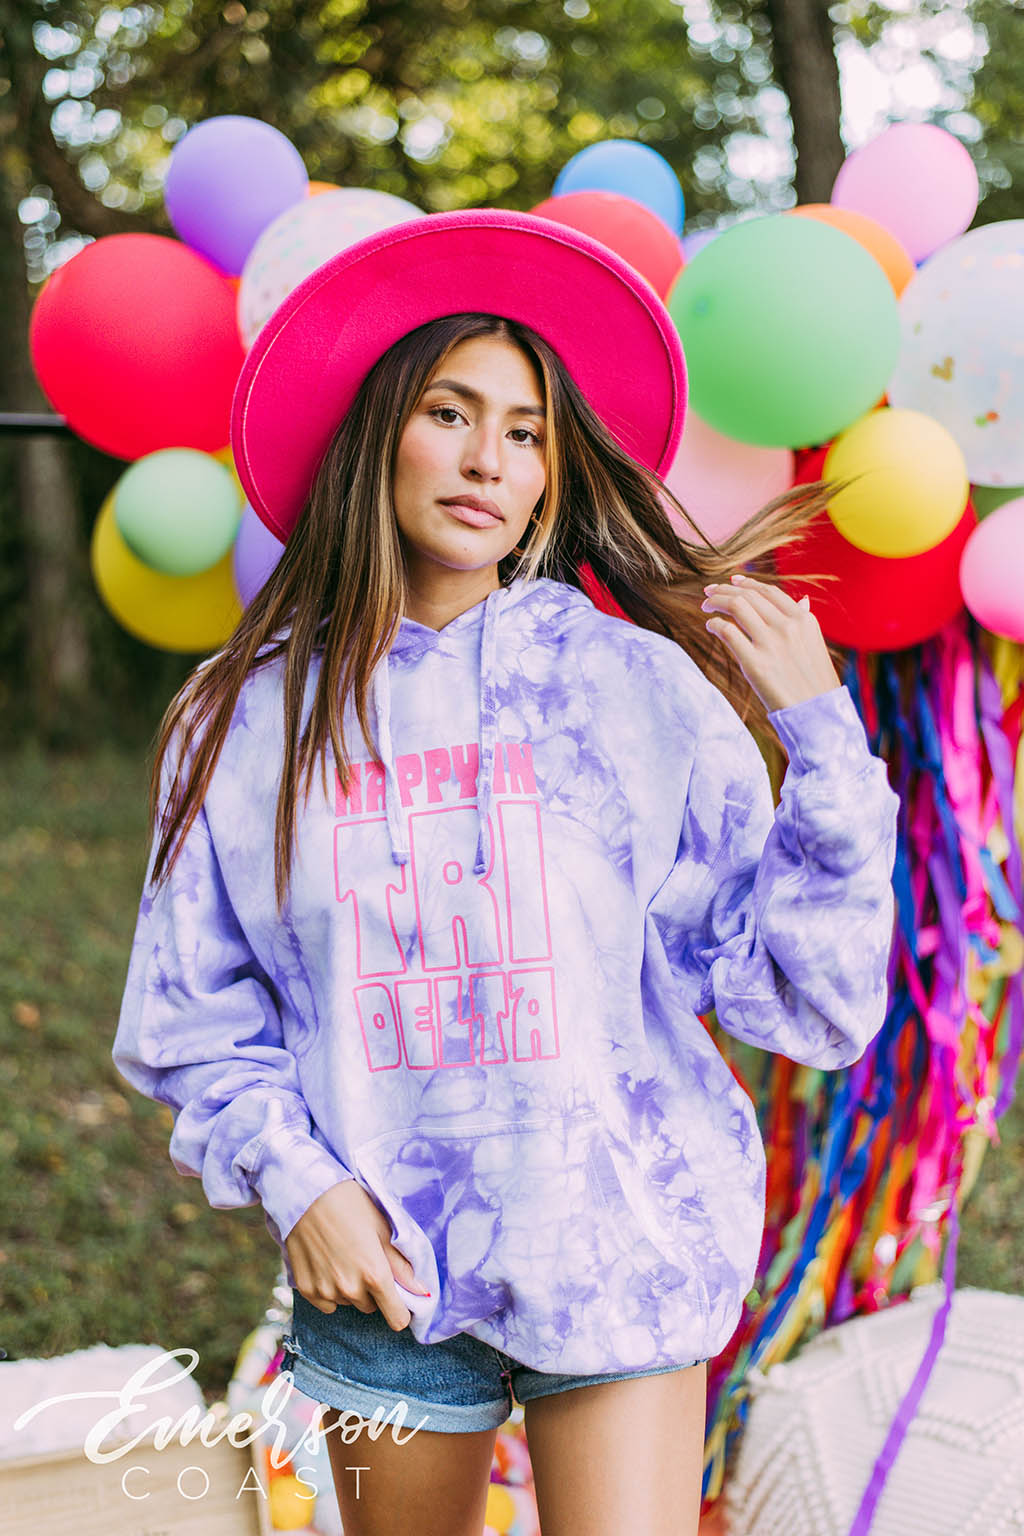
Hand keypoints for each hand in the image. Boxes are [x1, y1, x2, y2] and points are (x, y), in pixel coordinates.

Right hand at [284, 1178, 431, 1331]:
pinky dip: (329, 1289)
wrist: (306, 1194)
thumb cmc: (350, 1204)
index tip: (398, 1298)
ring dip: (350, 1288)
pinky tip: (326, 1263)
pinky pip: (326, 1303)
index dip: (401, 1310)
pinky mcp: (306, 1290)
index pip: (397, 1319)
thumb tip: (422, 1291)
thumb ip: (402, 1265)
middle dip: (372, 1290)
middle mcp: (350, 1289)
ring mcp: (326, 1291)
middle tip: (364, 1259)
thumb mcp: (382, 1228)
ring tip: (343, 1255)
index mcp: (375, 1275)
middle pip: (371, 1307)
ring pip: (348, 1303)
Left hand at [700, 573, 841, 713]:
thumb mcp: (815, 644)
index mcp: (803, 619)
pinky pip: (728, 631)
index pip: (769, 592)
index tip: (732, 581)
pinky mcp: (755, 663)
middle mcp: (787, 626)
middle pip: (749, 596)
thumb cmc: (815, 681)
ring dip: (716, 602)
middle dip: (724, 590)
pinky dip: (715, 624)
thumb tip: (802, 599)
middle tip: (709, 593)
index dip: (747, 583)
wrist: (817, 713)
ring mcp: (771, 643)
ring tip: (706, 606)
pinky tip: (711, 626)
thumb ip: (803, 620)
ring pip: (736, 606)